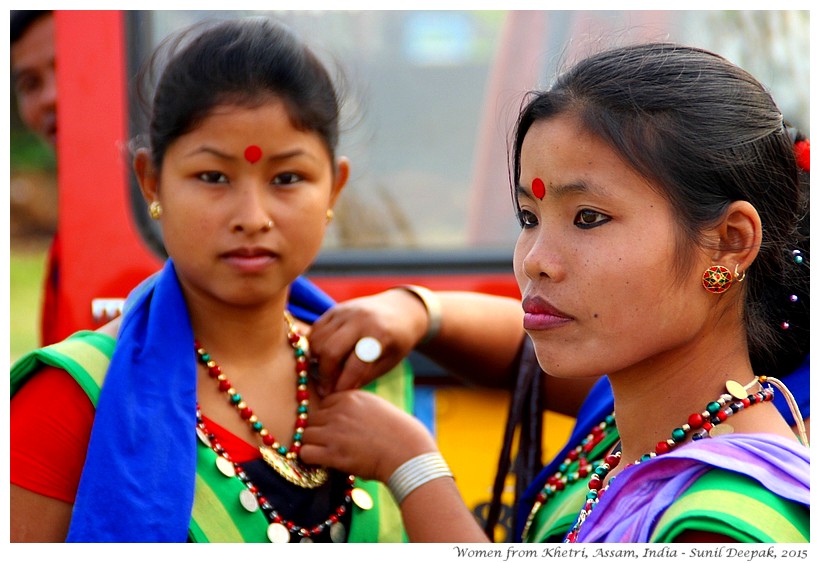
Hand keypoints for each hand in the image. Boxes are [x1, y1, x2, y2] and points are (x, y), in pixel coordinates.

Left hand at [300, 390, 437, 482]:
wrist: (408, 453)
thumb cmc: (399, 433)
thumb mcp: (377, 406)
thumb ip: (356, 406)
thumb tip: (340, 414)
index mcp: (351, 397)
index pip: (324, 403)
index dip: (328, 418)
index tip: (336, 429)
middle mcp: (339, 411)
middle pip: (312, 419)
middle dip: (319, 431)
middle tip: (330, 444)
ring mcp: (334, 432)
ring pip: (305, 435)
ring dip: (314, 445)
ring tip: (326, 454)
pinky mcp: (333, 453)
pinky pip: (305, 452)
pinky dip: (311, 458)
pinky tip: (323, 462)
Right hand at [308, 289, 427, 395]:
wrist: (402, 309)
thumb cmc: (397, 342)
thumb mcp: (389, 362)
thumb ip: (364, 376)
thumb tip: (337, 392)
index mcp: (379, 334)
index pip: (354, 365)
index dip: (342, 385)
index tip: (335, 397)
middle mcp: (360, 319)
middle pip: (329, 350)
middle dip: (325, 374)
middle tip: (326, 389)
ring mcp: (346, 311)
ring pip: (317, 339)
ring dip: (316, 359)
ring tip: (326, 372)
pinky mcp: (335, 309)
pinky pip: (316, 329)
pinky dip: (314, 345)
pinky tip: (322, 356)